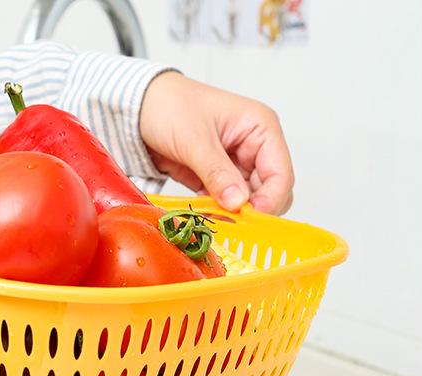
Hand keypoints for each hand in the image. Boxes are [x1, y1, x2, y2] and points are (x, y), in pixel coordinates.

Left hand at [139, 72, 293, 214]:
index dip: (271, 199)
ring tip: (213, 221)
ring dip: (233, 215)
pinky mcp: (217, 179)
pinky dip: (218, 213)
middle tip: (230, 224)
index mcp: (260, 128)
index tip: (250, 218)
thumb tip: (238, 203)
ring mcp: (236, 165)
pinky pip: (225, 203)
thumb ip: (217, 173)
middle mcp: (254, 148)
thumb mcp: (194, 140)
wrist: (140, 107)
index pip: (281, 173)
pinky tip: (205, 217)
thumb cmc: (170, 106)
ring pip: (247, 201)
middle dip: (252, 210)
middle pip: (269, 191)